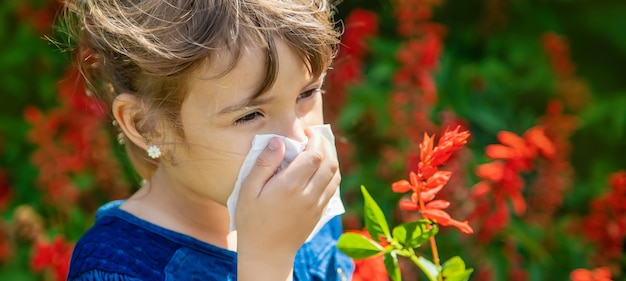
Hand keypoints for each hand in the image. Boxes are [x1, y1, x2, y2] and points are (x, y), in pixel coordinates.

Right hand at [235, 128, 340, 279]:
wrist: (267, 253)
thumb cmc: (252, 221)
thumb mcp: (248, 190)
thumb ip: (264, 164)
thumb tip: (279, 141)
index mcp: (290, 186)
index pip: (314, 155)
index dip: (314, 138)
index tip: (305, 131)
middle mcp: (309, 194)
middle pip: (329, 161)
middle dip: (324, 144)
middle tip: (313, 136)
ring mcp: (317, 205)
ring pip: (335, 174)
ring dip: (330, 157)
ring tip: (318, 148)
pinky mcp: (320, 212)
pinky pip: (333, 187)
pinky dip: (331, 172)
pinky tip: (320, 167)